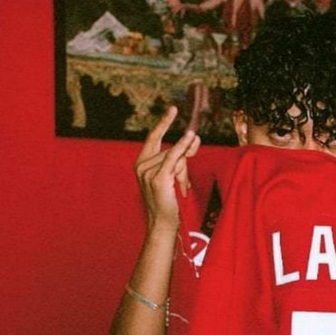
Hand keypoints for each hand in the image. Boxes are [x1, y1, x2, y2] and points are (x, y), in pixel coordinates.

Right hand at [134, 106, 200, 231]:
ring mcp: (148, 172)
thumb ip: (180, 158)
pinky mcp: (158, 178)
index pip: (153, 137)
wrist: (162, 225)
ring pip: (176, 157)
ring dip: (184, 173)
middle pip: (172, 150)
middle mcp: (141, 166)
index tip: (173, 108)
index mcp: (141, 164)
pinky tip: (191, 136)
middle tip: (183, 184)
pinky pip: (174, 157)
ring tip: (180, 190)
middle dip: (184, 162)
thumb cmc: (168, 203)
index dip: (164, 123)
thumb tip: (194, 137)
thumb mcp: (172, 177)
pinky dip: (183, 146)